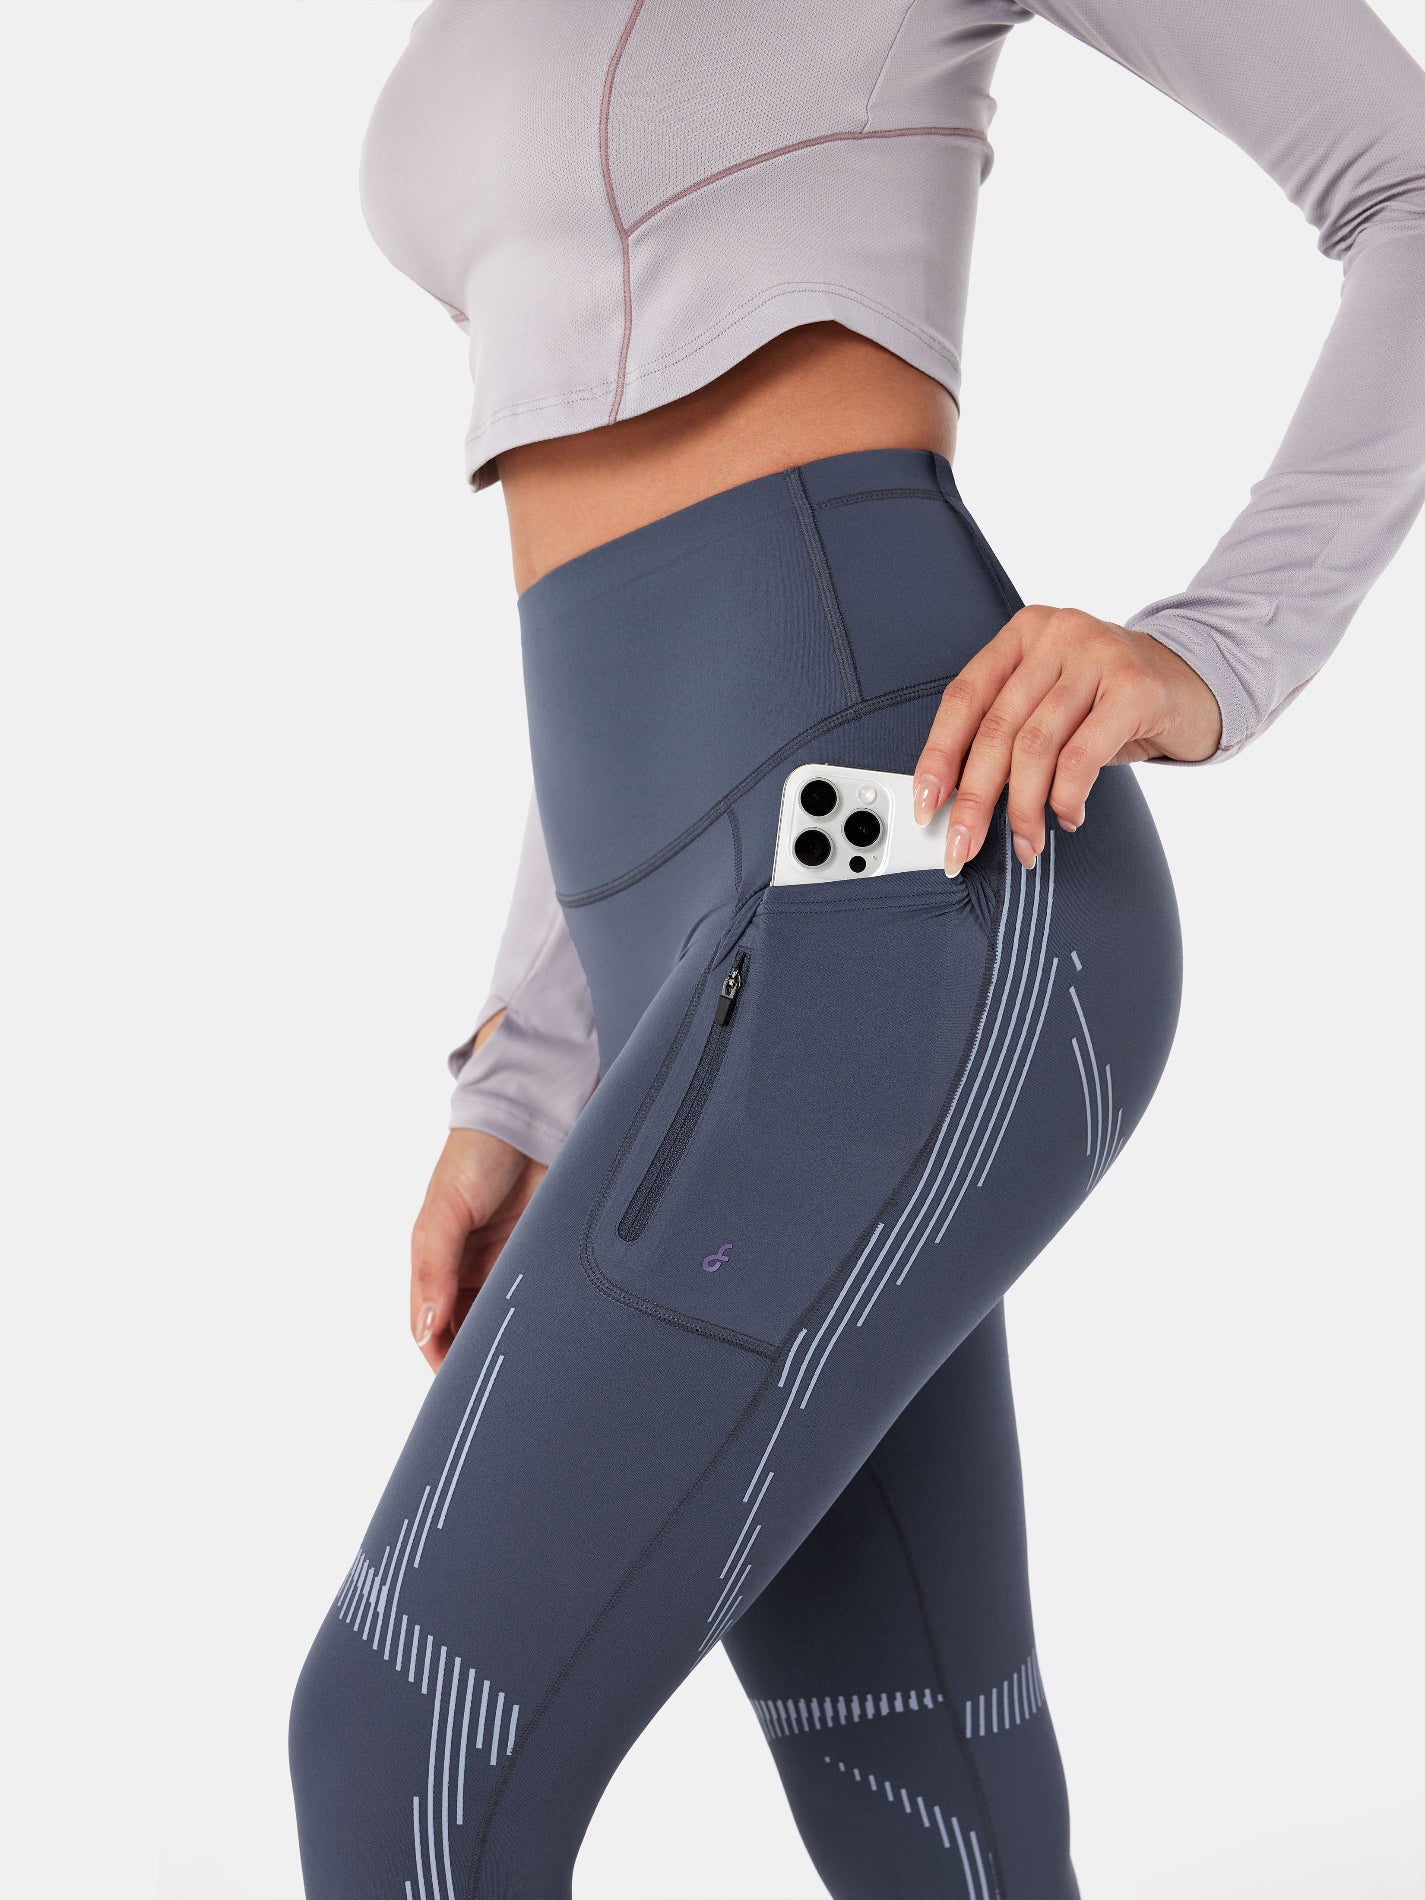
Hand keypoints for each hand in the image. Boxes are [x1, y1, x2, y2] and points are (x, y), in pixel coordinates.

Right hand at [409, 1127, 546, 1369]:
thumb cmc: (476, 1156)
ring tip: (527, 1371)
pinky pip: (544, 1297)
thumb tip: (424, 1327)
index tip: (456, 1389)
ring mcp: (513, 1264)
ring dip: (515, 1340)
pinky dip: (546, 1318)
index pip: (434, 1326)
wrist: (530, 1118)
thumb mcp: (445, 1211)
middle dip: (480, 1357)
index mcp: (439, 1263)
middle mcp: (475, 1269)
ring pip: (509, 1319)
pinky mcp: (547, 1257)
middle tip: (498, 1390)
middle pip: (473, 1330)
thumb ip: (434, 1268)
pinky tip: (554, 1337)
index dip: (441, 1357)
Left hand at [912, 605, 1222, 871]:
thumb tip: (957, 801)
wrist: (1195, 684)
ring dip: (1022, 809)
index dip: (939, 756)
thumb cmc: (1110, 702)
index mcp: (1022, 635)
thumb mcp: (1052, 703)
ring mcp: (1097, 656)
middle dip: (974, 799)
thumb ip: (1009, 732)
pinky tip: (1067, 817)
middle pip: (996, 729)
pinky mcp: (1134, 687)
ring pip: (1036, 748)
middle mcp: (1055, 635)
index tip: (925, 805)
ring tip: (1026, 843)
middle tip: (961, 846)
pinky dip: (1066, 798)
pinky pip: (1081, 757)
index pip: (964, 698)